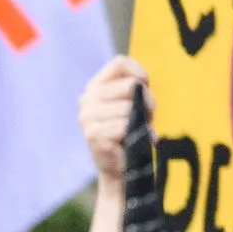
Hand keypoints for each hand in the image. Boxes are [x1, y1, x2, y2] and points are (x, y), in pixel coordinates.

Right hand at [79, 55, 150, 189]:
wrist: (121, 168)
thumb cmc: (130, 132)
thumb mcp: (133, 103)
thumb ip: (135, 87)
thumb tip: (140, 86)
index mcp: (95, 87)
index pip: (119, 62)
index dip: (139, 72)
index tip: (146, 88)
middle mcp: (86, 99)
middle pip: (129, 85)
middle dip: (145, 101)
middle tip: (144, 118)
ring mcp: (86, 117)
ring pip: (128, 107)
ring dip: (141, 120)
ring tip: (136, 132)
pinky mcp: (93, 135)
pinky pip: (124, 125)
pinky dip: (134, 134)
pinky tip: (129, 142)